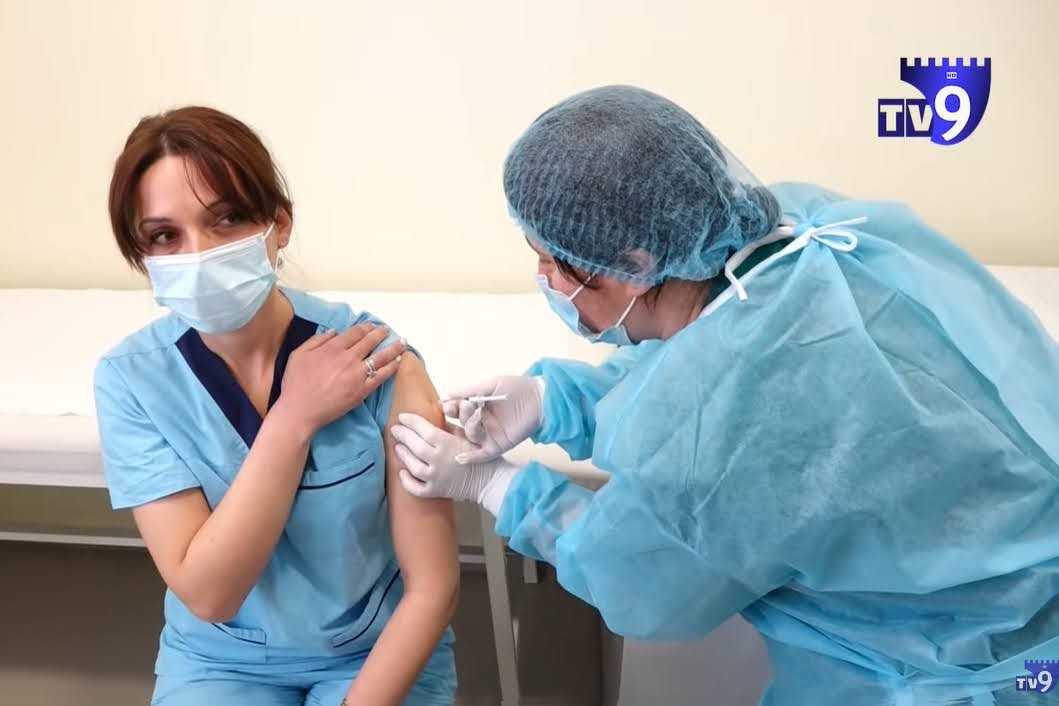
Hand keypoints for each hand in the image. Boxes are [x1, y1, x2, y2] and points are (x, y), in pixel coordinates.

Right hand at [275, 324, 405, 434]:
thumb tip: (334, 332)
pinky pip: (382, 376)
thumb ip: (317, 340)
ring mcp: (357, 375)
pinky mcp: (362, 391)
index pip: (355, 332)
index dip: (366, 327)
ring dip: (394, 347)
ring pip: (381, 357)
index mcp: (332, 348)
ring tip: (402, 343)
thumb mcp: (299, 354)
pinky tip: (398, 362)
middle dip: (381, 333)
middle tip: (387, 330)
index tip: (372, 326)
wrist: (300, 411)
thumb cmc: (296, 383)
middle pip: (370, 341)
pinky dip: (392, 367)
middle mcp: (348, 358)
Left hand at [392, 413, 520, 510]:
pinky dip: (407, 481)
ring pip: (412, 466)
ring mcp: (436, 477)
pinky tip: (402, 473)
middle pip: (415, 446)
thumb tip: (432, 420)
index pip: (423, 430)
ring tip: (398, 447)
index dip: (411, 422)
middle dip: (403, 435)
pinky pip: (416, 488)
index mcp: (447, 444)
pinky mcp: (436, 491)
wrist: (490, 480)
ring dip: (403, 455)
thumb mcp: (467, 436)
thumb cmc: (480, 456)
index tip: (402, 417)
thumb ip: (449, 428)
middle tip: (395, 429)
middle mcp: (439, 460)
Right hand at [441, 375, 543, 463]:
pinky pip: (481, 455)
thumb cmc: (518, 388)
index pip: (458, 409)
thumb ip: (470, 390)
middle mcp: (482, 422)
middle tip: (463, 405)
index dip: (451, 406)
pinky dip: (471, 457)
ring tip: (477, 414)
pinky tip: (460, 457)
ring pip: (471, 436)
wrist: (540, 398)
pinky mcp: (498, 446)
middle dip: (459, 414)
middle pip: (462, 422)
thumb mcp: (491, 385)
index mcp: (478, 406)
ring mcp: (489, 434)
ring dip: (469, 426)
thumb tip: (447, 393)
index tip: (446, 403)